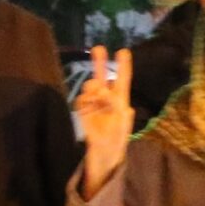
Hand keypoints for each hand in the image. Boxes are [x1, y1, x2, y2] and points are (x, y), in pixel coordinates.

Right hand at [75, 45, 135, 195]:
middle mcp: (107, 101)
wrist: (103, 158)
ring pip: (90, 87)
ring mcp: (94, 106)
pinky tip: (86, 106)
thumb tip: (103, 90)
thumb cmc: (117, 142)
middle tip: (98, 48)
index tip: (123, 51)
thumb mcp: (120, 122)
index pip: (123, 80)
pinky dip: (83, 99)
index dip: (123, 66)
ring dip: (92, 87)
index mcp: (121, 102)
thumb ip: (113, 104)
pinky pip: (81, 100)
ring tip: (95, 95)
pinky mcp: (83, 113)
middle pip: (103, 77)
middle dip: (101, 63)